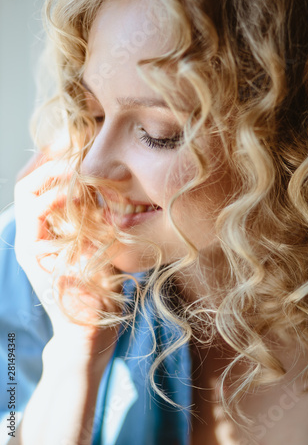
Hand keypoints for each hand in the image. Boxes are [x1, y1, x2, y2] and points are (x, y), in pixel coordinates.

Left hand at [14, 160, 120, 360]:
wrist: (83, 338)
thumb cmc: (88, 312)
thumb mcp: (94, 271)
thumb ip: (95, 236)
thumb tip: (101, 202)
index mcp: (32, 246)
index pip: (33, 198)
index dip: (57, 180)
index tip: (83, 172)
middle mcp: (30, 239)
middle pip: (28, 188)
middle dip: (49, 165)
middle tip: (75, 148)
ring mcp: (39, 241)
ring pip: (36, 193)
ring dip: (54, 173)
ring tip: (76, 155)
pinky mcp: (52, 243)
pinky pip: (53, 206)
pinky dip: (64, 188)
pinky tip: (85, 181)